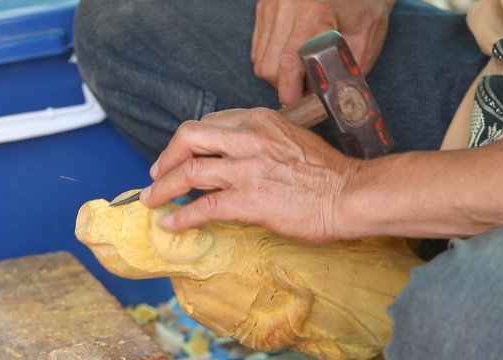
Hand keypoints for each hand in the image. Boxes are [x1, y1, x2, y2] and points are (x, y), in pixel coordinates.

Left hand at [140, 108, 360, 243]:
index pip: (209, 123)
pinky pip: (203, 206)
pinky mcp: (249, 200)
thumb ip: (259, 141)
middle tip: (157, 173)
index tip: (179, 154)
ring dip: (163, 187)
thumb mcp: (290, 138)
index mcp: (259, 120)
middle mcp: (248, 138)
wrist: (350, 194)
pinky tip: (170, 224)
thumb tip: (230, 159)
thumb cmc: (327, 171)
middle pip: (188, 137)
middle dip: (165, 156)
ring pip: (189, 171)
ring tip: (152, 200)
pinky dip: (181, 216)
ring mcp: (246, 169)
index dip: (187, 141)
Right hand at [251, 0, 393, 104]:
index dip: (291, 91)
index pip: (289, 62)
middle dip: (285, 85)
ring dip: (278, 74)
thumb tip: (322, 100)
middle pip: (269, 66)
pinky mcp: (264, 7)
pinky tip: (292, 55)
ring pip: (260, 60)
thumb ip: (344, 71)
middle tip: (306, 87)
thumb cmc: (366, 5)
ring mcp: (271, 5)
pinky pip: (258, 48)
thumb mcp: (367, 39)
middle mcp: (286, 6)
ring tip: (301, 69)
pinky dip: (272, 60)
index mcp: (313, 10)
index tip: (298, 104)